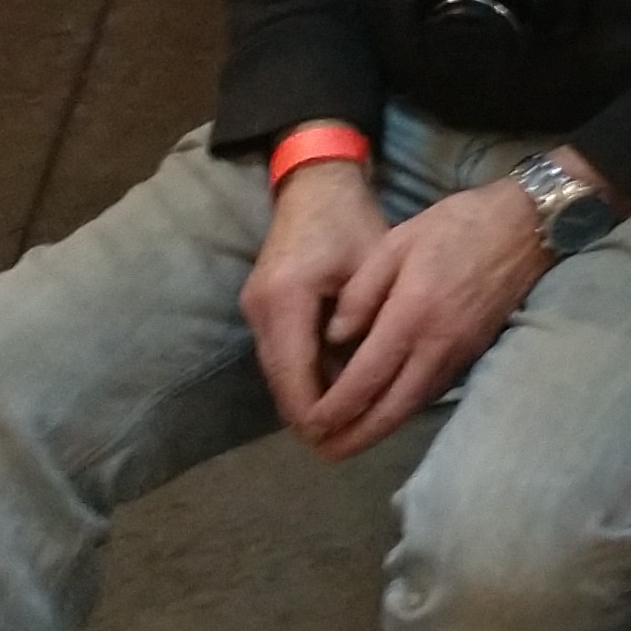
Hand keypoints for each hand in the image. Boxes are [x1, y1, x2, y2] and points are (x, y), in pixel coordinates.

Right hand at [243, 145, 390, 433]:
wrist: (314, 185)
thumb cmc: (352, 221)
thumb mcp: (373, 266)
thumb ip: (370, 318)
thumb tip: (374, 372)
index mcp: (286, 299)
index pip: (295, 375)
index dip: (318, 412)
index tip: (341, 440)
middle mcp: (261, 309)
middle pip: (282, 380)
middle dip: (312, 414)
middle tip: (346, 445)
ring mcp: (256, 309)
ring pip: (280, 371)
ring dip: (307, 397)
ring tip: (344, 426)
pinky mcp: (262, 307)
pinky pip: (282, 353)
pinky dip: (305, 374)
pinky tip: (336, 389)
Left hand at [297, 176, 553, 460]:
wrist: (525, 226)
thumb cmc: (455, 226)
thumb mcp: (395, 244)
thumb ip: (360, 294)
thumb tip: (334, 339)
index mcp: (411, 315)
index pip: (365, 378)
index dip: (335, 410)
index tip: (310, 427)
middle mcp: (436, 345)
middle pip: (392, 407)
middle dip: (356, 436)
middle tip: (326, 454)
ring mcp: (459, 353)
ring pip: (414, 404)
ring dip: (380, 429)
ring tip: (349, 443)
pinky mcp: (474, 352)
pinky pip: (433, 391)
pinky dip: (406, 409)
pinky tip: (388, 412)